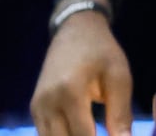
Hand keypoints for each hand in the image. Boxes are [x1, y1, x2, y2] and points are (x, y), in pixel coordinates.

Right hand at [30, 9, 132, 135]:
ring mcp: (37, 104)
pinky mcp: (35, 105)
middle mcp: (47, 100)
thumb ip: (120, 113)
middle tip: (101, 132)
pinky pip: (44, 133)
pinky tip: (77, 132)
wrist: (74, 30)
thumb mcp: (119, 78)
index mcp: (69, 92)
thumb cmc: (101, 51)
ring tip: (89, 131)